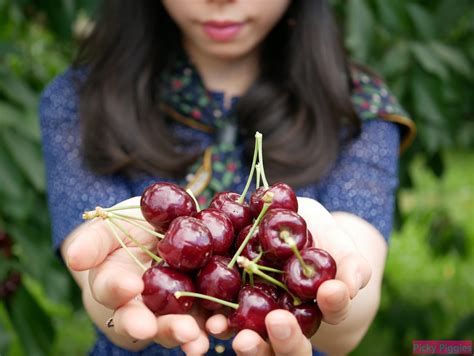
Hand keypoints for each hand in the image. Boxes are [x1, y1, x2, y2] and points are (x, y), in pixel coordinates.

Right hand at [64, 197, 209, 353]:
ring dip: (183, 335)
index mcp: (116, 284)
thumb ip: (93, 241)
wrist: (165, 231)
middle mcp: (141, 305)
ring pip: (174, 328)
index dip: (117, 289)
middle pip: (141, 320)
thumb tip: (73, 257)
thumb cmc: (131, 228)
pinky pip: (206, 321)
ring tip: (194, 340)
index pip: (112, 289)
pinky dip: (213, 328)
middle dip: (147, 325)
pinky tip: (220, 328)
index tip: (128, 285)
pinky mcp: (200, 308)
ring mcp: (171, 310)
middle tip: (153, 327)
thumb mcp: (112, 226)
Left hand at [205, 197, 371, 353]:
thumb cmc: (315, 231)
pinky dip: (221, 327)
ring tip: (243, 339)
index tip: (330, 291)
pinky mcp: (232, 309)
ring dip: (253, 345)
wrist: (280, 225)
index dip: (334, 304)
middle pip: (294, 344)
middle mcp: (293, 319)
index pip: (333, 310)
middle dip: (288, 340)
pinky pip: (227, 324)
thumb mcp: (333, 236)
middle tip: (278, 322)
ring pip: (260, 344)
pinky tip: (214, 323)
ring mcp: (262, 318)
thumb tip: (352, 283)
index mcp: (322, 304)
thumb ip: (349, 260)